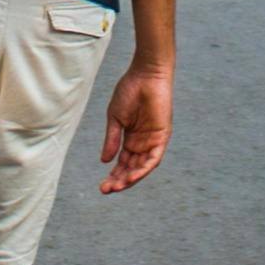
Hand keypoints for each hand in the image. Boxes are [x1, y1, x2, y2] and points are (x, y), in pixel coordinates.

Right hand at [100, 62, 172, 191]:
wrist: (145, 75)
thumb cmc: (129, 91)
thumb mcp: (115, 118)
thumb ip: (112, 140)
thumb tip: (104, 161)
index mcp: (131, 139)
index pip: (122, 163)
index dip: (113, 175)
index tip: (102, 187)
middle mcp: (142, 143)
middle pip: (131, 168)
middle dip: (119, 181)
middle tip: (106, 190)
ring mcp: (153, 141)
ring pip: (142, 167)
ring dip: (131, 178)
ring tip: (117, 186)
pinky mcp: (162, 137)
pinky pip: (154, 158)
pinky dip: (144, 168)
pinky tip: (132, 176)